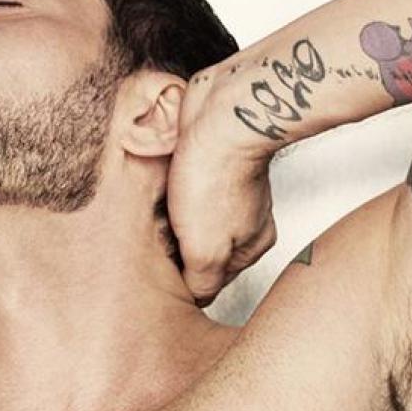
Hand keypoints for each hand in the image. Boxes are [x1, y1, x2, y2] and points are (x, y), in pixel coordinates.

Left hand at [167, 69, 278, 306]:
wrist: (220, 110)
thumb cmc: (217, 174)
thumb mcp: (206, 250)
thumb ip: (202, 282)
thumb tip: (196, 300)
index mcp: (251, 245)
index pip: (209, 282)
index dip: (183, 278)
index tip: (165, 268)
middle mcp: (243, 220)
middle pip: (197, 252)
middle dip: (174, 249)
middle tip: (161, 235)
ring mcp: (226, 192)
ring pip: (186, 225)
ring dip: (166, 221)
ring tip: (160, 208)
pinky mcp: (206, 167)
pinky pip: (179, 194)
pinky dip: (166, 194)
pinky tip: (161, 187)